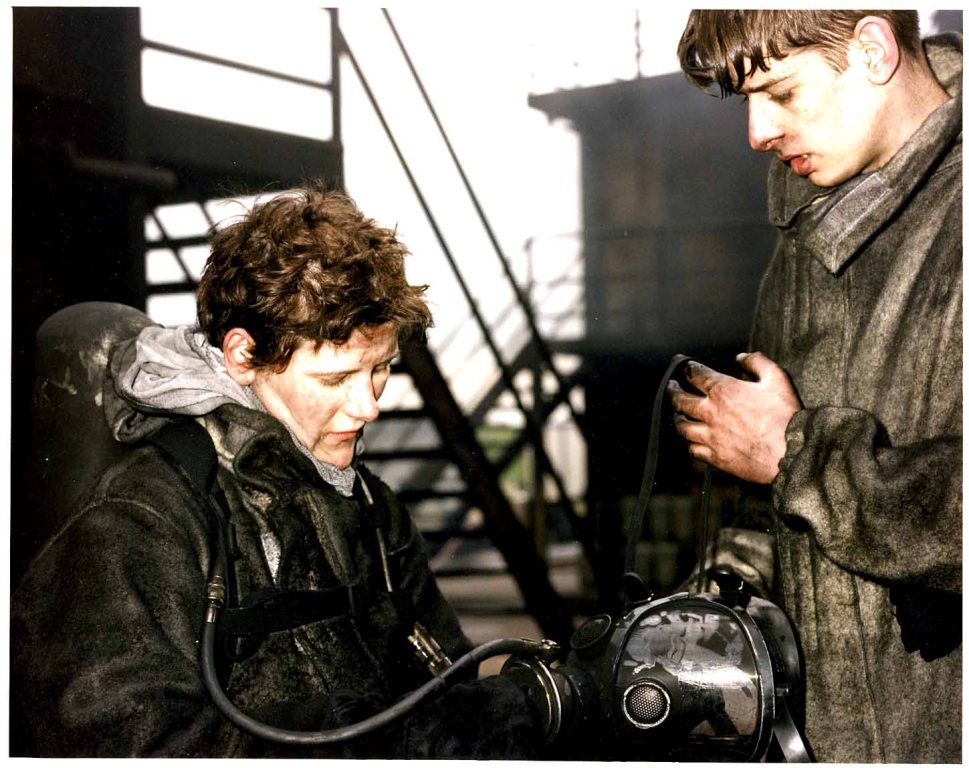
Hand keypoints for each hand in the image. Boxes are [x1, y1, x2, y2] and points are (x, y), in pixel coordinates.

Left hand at [667, 352, 801, 483]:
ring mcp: (710, 436)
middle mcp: (711, 413)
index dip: (687, 368)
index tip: (684, 366)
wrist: (791, 452)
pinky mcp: (715, 457)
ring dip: (677, 418)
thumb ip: (758, 363)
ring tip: (676, 414)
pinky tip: (690, 441)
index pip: (696, 375)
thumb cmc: (785, 416)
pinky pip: (693, 449)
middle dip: (672, 390)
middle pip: (680, 400)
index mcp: (723, 391)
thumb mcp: (777, 379)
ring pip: (682, 426)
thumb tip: (742, 357)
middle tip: (671, 386)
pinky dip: (689, 443)